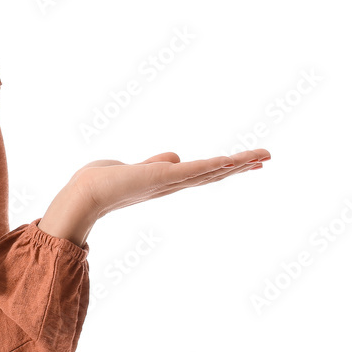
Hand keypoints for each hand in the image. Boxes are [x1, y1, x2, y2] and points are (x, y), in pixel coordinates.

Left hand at [39, 148, 269, 246]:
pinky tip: (230, 160)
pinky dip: (212, 166)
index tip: (247, 163)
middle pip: (213, 174)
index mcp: (166, 182)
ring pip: (209, 172)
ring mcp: (168, 183)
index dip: (225, 168)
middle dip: (240, 166)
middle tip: (267, 158)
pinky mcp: (160, 178)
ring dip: (236, 164)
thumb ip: (156, 163)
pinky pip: (192, 171)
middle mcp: (172, 185)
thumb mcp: (134, 168)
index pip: (202, 173)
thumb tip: (175, 157)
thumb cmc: (102, 182)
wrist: (84, 195)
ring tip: (262, 157)